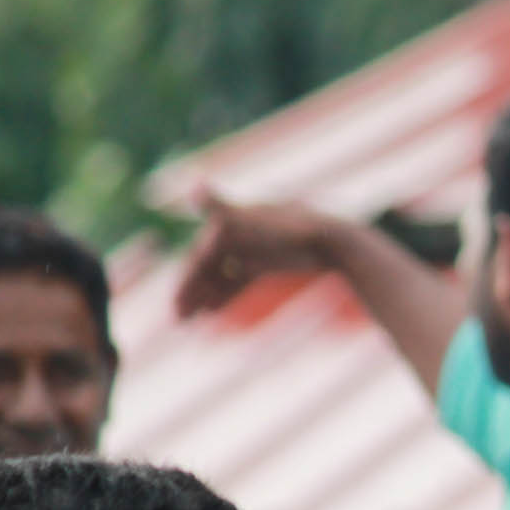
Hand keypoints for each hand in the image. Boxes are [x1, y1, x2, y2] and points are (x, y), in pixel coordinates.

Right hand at [174, 188, 340, 315]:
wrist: (333, 241)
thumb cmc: (292, 229)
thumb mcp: (253, 221)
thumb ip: (222, 209)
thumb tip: (195, 188)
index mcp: (226, 223)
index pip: (198, 258)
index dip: (185, 283)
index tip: (176, 308)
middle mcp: (234, 234)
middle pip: (206, 268)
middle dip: (190, 294)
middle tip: (178, 322)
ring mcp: (250, 248)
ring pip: (220, 276)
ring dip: (205, 297)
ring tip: (192, 322)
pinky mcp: (265, 262)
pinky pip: (239, 280)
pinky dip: (226, 295)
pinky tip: (213, 313)